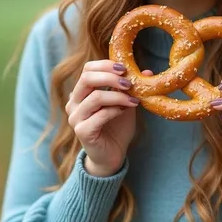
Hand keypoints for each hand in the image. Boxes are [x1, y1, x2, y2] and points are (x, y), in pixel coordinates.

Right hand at [65, 60, 151, 176]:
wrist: (112, 156)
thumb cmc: (117, 128)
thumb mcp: (126, 104)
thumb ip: (131, 88)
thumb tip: (147, 71)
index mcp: (81, 93)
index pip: (87, 70)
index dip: (105, 65)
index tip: (124, 68)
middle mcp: (74, 103)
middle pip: (87, 78)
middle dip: (110, 77)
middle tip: (129, 82)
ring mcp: (75, 117)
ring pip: (95, 97)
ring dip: (118, 96)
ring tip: (133, 100)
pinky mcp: (82, 131)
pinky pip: (100, 115)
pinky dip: (115, 110)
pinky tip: (125, 111)